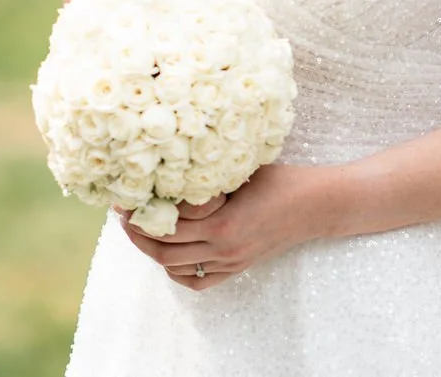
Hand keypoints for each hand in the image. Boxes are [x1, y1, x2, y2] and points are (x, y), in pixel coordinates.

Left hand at [118, 165, 320, 290]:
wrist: (316, 205)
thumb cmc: (280, 179)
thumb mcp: (240, 168)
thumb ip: (207, 172)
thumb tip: (167, 159)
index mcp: (221, 221)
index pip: (166, 222)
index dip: (141, 210)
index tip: (125, 196)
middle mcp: (223, 247)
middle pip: (163, 249)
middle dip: (137, 233)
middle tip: (124, 215)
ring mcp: (230, 261)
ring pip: (175, 267)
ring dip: (152, 250)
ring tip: (139, 230)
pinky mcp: (237, 268)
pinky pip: (197, 281)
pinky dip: (176, 271)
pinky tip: (168, 255)